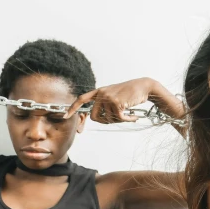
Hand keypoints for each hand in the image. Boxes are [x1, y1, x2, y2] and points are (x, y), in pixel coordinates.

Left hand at [63, 78, 183, 123]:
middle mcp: (101, 93)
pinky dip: (127, 120)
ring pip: (108, 119)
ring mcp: (108, 97)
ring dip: (120, 120)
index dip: (73, 108)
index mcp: (99, 91)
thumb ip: (105, 104)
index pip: (82, 99)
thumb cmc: (131, 93)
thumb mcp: (115, 96)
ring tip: (129, 114)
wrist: (144, 86)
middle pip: (95, 116)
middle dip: (105, 121)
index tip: (65, 116)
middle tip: (117, 120)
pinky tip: (134, 116)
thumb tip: (99, 119)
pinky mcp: (116, 102)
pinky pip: (119, 119)